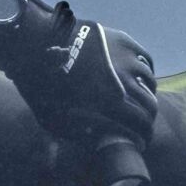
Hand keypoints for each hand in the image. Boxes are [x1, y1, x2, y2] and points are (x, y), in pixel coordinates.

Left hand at [11, 17, 158, 151]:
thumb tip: (100, 144)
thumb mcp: (53, 121)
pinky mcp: (123, 40)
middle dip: (149, 119)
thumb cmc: (40, 85)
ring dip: (147, 95)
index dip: (145, 136)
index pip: (141, 123)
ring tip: (140, 101)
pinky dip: (146, 72)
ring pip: (149, 81)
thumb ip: (79, 135)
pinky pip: (145, 60)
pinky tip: (139, 78)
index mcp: (110, 102)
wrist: (35, 43)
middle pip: (150, 104)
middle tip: (142, 125)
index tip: (142, 142)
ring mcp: (126, 58)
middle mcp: (124, 80)